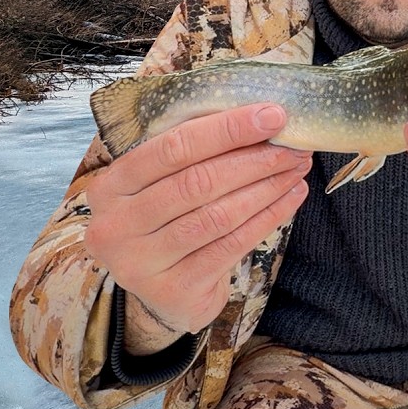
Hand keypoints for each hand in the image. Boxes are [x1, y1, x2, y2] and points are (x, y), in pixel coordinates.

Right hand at [84, 104, 311, 347]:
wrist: (164, 292)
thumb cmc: (170, 222)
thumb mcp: (164, 184)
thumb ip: (195, 154)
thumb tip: (261, 117)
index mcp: (110, 185)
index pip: (172, 147)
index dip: (226, 129)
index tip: (272, 115)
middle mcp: (115, 224)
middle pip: (197, 182)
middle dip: (254, 160)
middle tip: (295, 147)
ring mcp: (140, 261)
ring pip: (217, 215)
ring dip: (266, 188)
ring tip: (297, 169)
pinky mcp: (173, 289)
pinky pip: (231, 245)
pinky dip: (268, 217)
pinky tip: (291, 198)